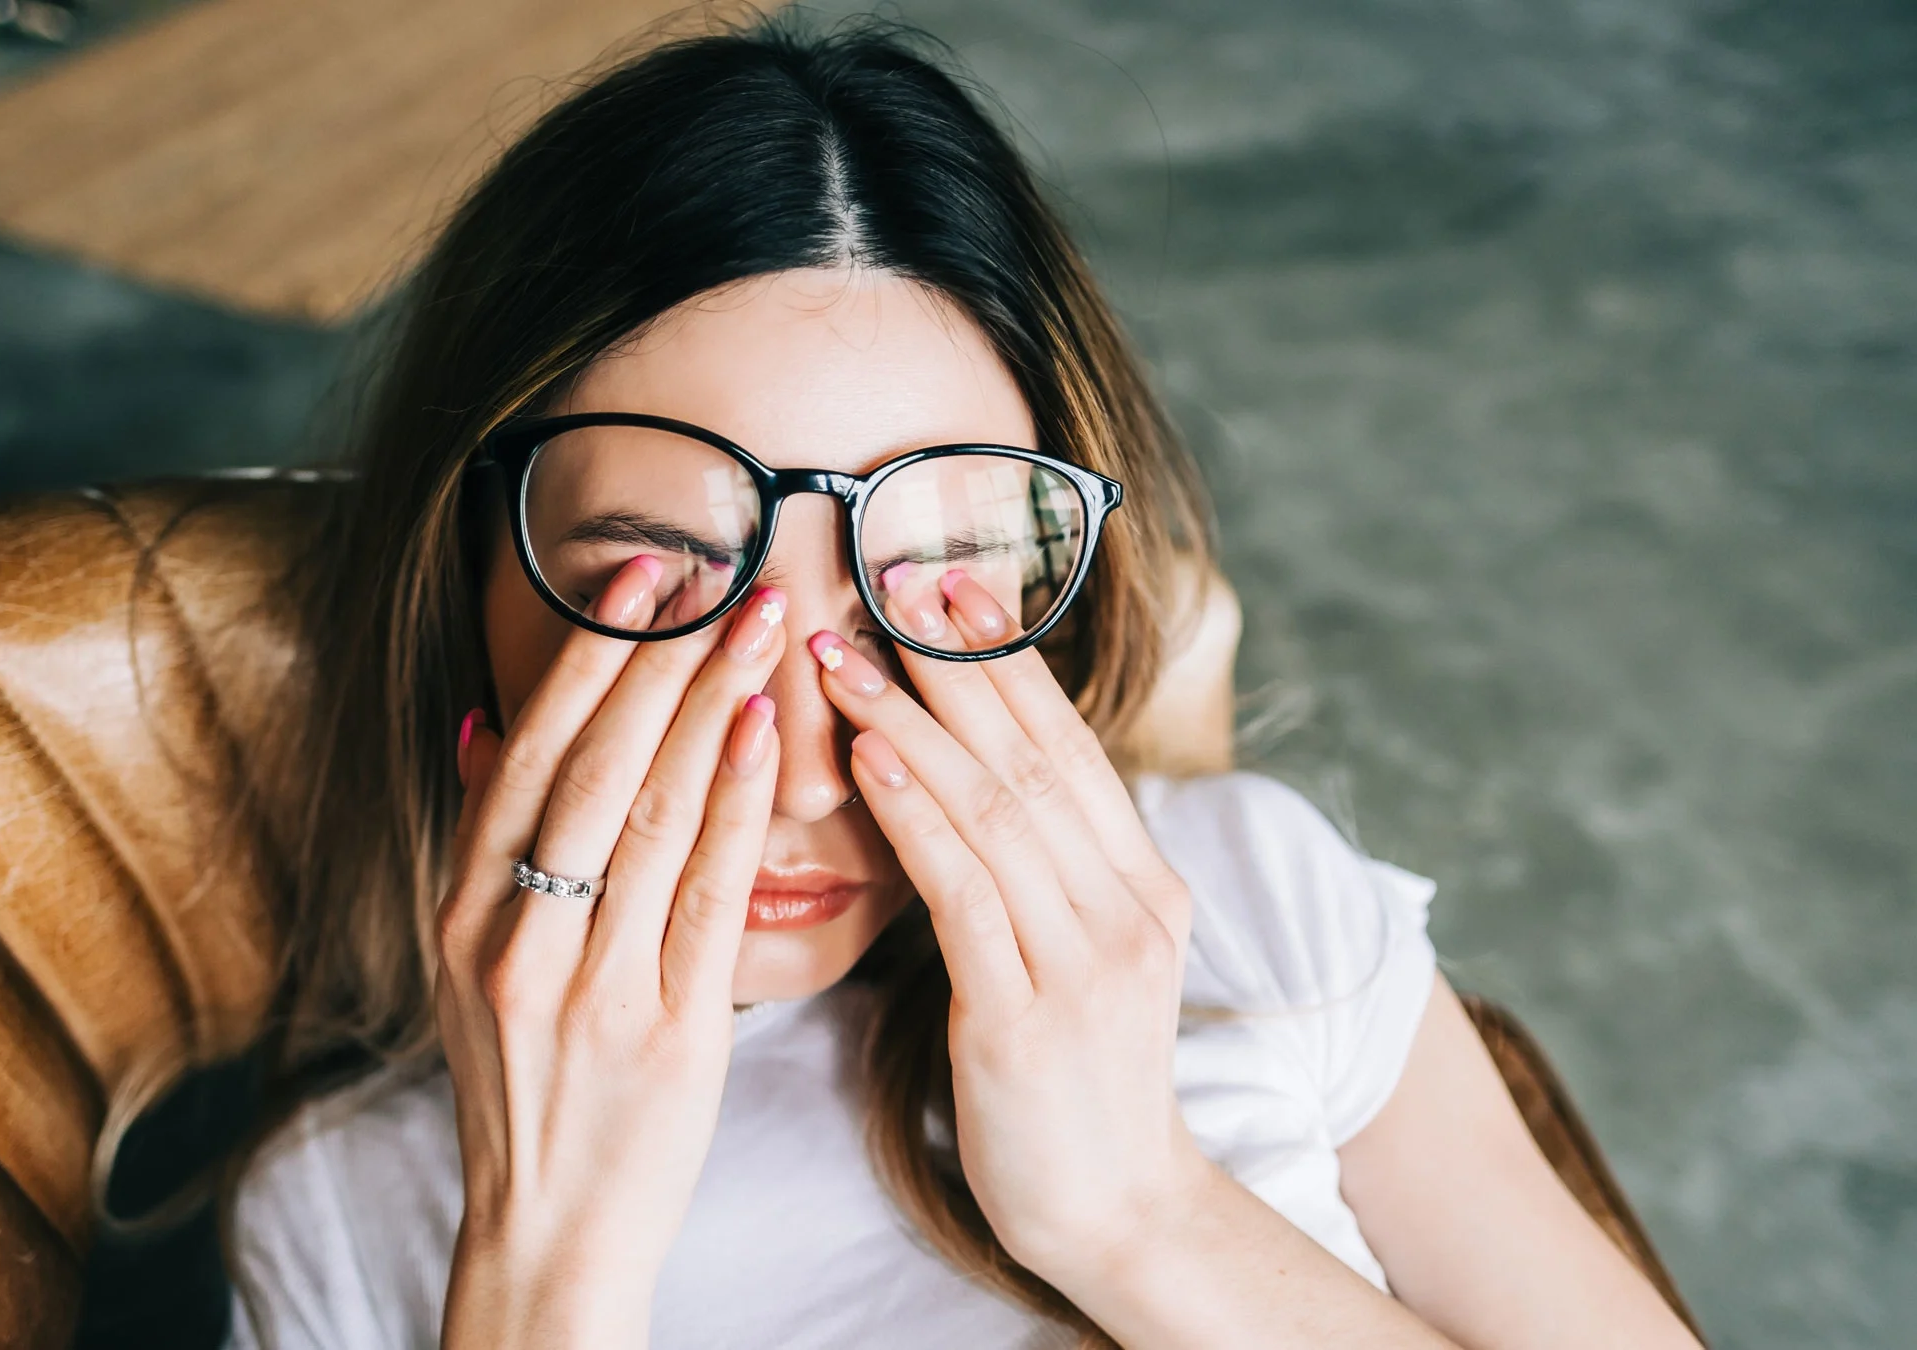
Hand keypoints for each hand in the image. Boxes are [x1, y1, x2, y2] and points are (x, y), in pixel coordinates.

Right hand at [432, 557, 787, 1346]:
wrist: (549, 1229)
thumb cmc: (525, 1084)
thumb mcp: (470, 964)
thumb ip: (480, 846)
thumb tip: (479, 724)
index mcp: (463, 914)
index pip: (524, 757)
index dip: (583, 660)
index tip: (638, 578)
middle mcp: (514, 940)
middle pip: (589, 769)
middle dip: (656, 659)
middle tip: (719, 571)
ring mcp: (587, 986)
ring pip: (648, 818)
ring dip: (707, 706)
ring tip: (760, 624)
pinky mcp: (666, 1030)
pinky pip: (703, 896)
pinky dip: (732, 805)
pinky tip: (762, 734)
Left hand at [809, 568, 1212, 1292]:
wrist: (1115, 1212)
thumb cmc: (1070, 1081)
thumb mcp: (1074, 957)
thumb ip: (1042, 870)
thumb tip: (967, 776)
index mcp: (1144, 885)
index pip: (1067, 745)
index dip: (1006, 661)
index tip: (946, 584)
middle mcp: (1129, 907)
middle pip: (1033, 755)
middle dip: (956, 662)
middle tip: (888, 579)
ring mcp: (1086, 960)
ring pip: (995, 808)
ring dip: (911, 721)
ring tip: (842, 655)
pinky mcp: (1027, 1016)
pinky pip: (964, 891)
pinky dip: (914, 815)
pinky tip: (865, 759)